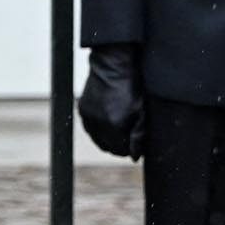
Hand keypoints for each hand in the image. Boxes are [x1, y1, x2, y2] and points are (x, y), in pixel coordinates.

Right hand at [77, 43, 145, 158]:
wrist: (112, 66)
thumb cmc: (132, 87)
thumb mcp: (142, 111)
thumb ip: (139, 136)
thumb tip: (135, 157)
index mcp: (115, 125)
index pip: (121, 151)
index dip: (130, 150)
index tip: (136, 144)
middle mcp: (98, 124)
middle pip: (109, 148)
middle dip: (120, 147)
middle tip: (130, 138)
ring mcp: (88, 117)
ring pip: (98, 140)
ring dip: (109, 139)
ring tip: (120, 129)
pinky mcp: (82, 110)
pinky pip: (90, 129)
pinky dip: (99, 130)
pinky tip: (109, 121)